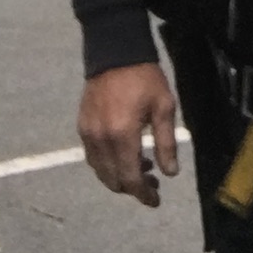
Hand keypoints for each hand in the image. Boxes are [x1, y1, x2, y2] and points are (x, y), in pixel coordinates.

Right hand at [77, 62, 179, 206]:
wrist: (115, 52)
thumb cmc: (144, 78)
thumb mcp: (163, 106)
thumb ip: (166, 143)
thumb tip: (170, 174)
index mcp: (122, 136)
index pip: (130, 178)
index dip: (143, 194)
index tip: (156, 201)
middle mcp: (100, 140)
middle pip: (113, 180)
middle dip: (133, 187)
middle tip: (153, 182)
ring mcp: (88, 134)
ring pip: (101, 171)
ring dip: (119, 177)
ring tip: (142, 167)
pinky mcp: (82, 127)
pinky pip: (92, 157)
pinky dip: (107, 164)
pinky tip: (123, 155)